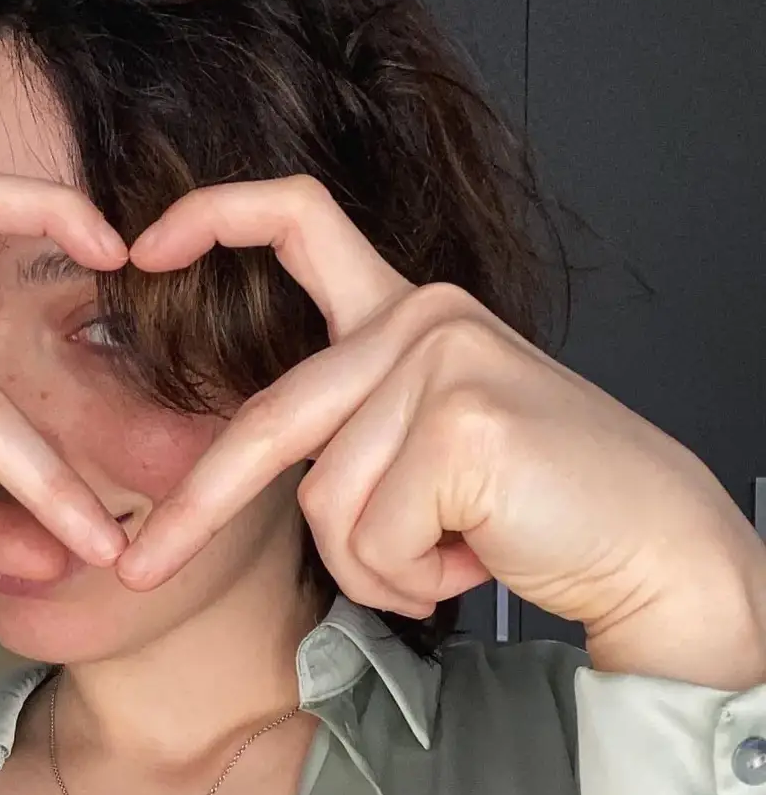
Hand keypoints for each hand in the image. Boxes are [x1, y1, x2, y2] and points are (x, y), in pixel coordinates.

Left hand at [116, 175, 759, 640]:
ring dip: (377, 565)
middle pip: (273, 420)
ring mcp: (442, 361)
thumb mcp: (429, 443)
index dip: (214, 217)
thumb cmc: (538, 504)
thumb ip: (351, 426)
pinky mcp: (461, 421)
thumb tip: (240, 471)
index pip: (299, 218)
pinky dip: (410, 577)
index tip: (143, 246)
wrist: (655, 547)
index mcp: (408, 310)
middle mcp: (422, 316)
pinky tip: (476, 554)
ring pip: (326, 503)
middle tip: (140, 567)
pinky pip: (371, 537)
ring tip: (453, 552)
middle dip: (198, 508)